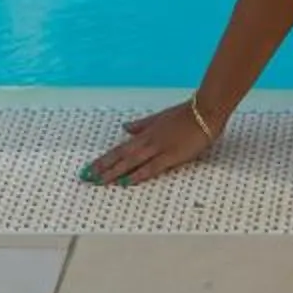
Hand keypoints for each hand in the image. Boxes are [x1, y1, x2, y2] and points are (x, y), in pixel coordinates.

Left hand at [81, 99, 218, 186]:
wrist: (205, 110)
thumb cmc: (186, 114)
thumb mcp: (160, 117)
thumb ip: (142, 124)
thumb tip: (126, 128)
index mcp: (146, 133)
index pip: (120, 149)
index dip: (104, 159)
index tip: (90, 167)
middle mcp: (148, 141)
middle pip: (121, 156)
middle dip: (102, 168)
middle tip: (86, 177)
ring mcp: (158, 148)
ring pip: (131, 162)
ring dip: (114, 172)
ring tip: (99, 181)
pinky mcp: (171, 155)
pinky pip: (151, 167)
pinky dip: (138, 174)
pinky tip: (127, 181)